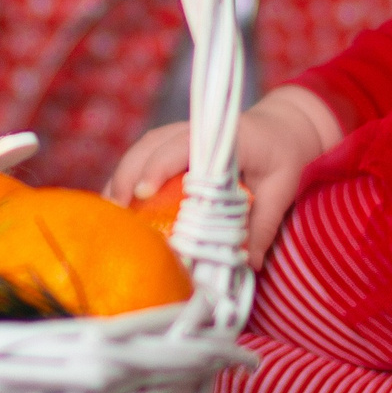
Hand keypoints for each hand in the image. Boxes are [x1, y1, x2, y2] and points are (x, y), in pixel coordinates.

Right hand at [104, 84, 343, 265]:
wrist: (282, 129)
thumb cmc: (283, 155)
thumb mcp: (284, 186)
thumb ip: (265, 223)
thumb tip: (249, 263)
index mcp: (226, 134)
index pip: (184, 145)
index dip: (159, 166)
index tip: (142, 193)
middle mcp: (197, 130)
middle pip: (151, 146)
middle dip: (128, 177)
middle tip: (116, 216)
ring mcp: (180, 135)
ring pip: (141, 151)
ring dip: (121, 180)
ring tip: (108, 216)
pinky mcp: (172, 147)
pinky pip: (143, 158)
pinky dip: (127, 180)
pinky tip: (116, 208)